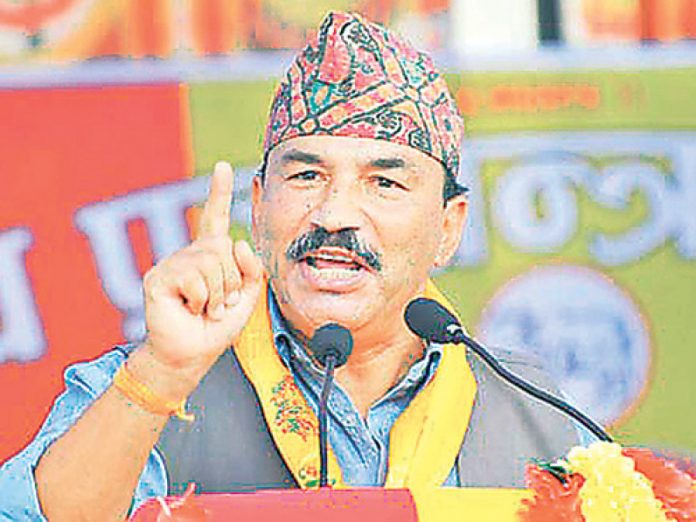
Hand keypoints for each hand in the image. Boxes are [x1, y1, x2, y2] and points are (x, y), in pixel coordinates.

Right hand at [136, 161, 262, 394]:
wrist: (193, 354)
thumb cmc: (217, 327)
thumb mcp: (247, 297)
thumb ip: (251, 270)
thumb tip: (237, 243)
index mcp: (210, 255)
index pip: (214, 218)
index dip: (219, 192)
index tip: (224, 166)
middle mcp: (190, 254)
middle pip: (223, 248)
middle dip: (231, 282)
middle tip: (219, 304)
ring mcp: (172, 263)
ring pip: (211, 263)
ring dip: (217, 294)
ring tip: (205, 308)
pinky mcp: (158, 277)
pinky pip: (194, 278)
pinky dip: (201, 299)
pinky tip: (189, 308)